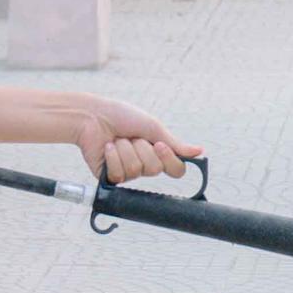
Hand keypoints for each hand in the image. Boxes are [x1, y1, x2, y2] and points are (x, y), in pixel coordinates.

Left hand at [76, 98, 198, 186]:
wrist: (93, 116)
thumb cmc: (122, 117)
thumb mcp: (153, 128)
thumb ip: (175, 144)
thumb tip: (199, 151)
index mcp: (157, 153)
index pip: (176, 170)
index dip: (169, 159)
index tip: (159, 144)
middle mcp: (144, 165)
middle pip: (155, 169)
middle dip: (142, 148)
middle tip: (132, 137)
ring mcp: (128, 172)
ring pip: (136, 170)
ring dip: (126, 149)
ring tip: (117, 139)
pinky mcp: (111, 177)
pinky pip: (120, 174)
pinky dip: (113, 156)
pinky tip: (107, 147)